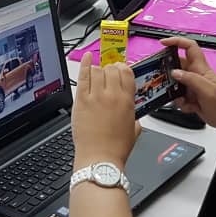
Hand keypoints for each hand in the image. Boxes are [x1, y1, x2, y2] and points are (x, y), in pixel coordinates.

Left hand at [72, 53, 141, 168]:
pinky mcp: (81, 100)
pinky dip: (85, 64)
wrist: (100, 159)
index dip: (123, 68)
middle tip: (107, 74)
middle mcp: (112, 95)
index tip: (119, 70)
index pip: (127, 72)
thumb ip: (134, 117)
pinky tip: (86, 57)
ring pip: (97, 70)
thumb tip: (133, 114)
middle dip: (109, 69)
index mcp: (127, 100)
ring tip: (96, 75)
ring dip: (97, 70)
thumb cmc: (115, 148)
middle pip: (111, 69)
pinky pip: (83, 76)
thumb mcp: (134, 130)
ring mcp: (96, 96)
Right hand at [160, 37, 215, 143]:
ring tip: (182, 100)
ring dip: (175, 92)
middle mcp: (197, 76)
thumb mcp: (208, 91)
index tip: (163, 43)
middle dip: (169, 72)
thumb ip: (191, 80)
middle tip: (163, 79)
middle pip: (178, 66)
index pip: (189, 47)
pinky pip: (180, 97)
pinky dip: (181, 103)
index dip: (177, 42)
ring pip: (176, 84)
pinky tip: (190, 107)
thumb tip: (175, 72)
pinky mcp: (193, 98)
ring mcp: (194, 87)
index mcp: (202, 69)